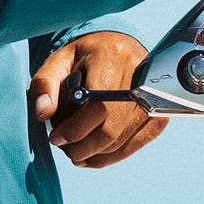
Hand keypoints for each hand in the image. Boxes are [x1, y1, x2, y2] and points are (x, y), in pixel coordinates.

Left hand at [30, 31, 166, 168]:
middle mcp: (139, 74)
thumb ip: (45, 85)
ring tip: (75, 153)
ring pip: (124, 138)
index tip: (56, 138)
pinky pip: (138, 142)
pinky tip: (95, 157)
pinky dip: (114, 155)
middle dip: (84, 147)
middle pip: (112, 126)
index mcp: (112, 56)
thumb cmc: (83, 56)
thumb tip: (43, 114)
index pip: (99, 104)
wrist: (116, 46)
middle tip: (64, 150)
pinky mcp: (160, 111)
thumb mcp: (57, 61)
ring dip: (96, 154)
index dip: (76, 128)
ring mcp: (154, 94)